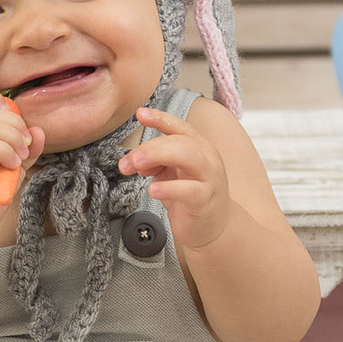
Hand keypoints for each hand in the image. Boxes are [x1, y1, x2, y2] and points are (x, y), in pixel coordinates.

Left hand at [118, 103, 231, 250]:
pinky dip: (170, 188)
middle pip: (180, 140)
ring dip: (159, 156)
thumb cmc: (191, 196)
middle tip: (129, 159)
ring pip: (189, 156)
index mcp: (198, 146)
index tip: (140, 113)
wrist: (213, 227)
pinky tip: (153, 190)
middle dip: (151, 146)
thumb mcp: (171, 173)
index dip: (160, 118)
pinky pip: (190, 190)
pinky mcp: (206, 201)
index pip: (179, 127)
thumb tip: (133, 159)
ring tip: (137, 166)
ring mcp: (209, 178)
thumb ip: (156, 161)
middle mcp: (207, 158)